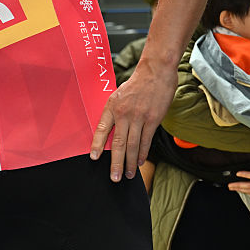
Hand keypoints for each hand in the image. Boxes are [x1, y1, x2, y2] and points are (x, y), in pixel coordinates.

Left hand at [89, 65, 175, 182]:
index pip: (102, 129)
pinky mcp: (153, 119)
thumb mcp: (118, 96)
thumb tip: (110, 132)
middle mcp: (124, 113)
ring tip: (127, 174)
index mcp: (111, 107)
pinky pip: (146, 140)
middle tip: (114, 177)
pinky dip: (142, 153)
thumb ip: (114, 113)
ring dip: (130, 162)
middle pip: (118, 142)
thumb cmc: (136, 85)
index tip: (94, 158)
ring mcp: (139, 117)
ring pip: (132, 145)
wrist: (155, 72)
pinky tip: (139, 162)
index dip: (97, 144)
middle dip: (115, 162)